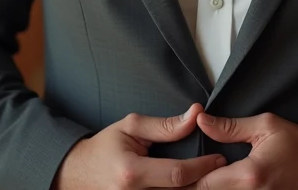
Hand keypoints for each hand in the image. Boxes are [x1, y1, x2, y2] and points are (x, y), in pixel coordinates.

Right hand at [56, 103, 226, 189]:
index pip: (177, 174)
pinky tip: (192, 186)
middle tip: (221, 170)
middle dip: (205, 182)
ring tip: (211, 178)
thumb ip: (165, 125)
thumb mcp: (131, 127)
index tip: (218, 158)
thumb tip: (195, 115)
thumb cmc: (104, 148)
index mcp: (132, 173)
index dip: (203, 167)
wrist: (76, 173)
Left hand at [186, 112, 297, 189]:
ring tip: (198, 180)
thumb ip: (231, 127)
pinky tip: (219, 185)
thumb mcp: (266, 126)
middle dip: (195, 187)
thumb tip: (201, 121)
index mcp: (249, 175)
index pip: (204, 183)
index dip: (190, 176)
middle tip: (183, 177)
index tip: (184, 166)